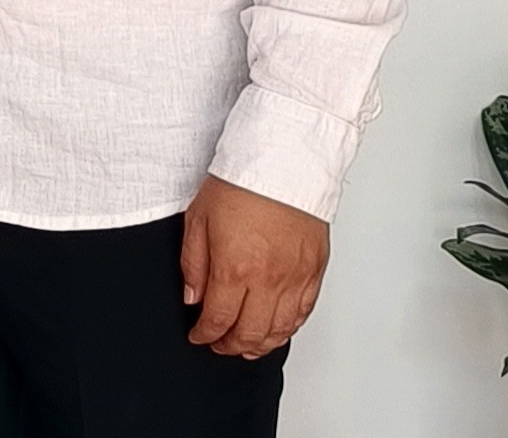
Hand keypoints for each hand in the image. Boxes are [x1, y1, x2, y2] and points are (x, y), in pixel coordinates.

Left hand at [180, 175, 327, 356]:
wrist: (283, 162)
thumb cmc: (240, 183)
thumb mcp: (198, 219)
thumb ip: (193, 264)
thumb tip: (192, 297)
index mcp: (235, 267)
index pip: (218, 319)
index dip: (205, 334)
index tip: (198, 335)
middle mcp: (268, 279)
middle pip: (250, 333)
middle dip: (230, 345)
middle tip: (219, 345)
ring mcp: (295, 278)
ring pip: (280, 330)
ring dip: (260, 345)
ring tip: (246, 346)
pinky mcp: (315, 271)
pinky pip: (303, 313)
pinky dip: (288, 328)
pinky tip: (276, 329)